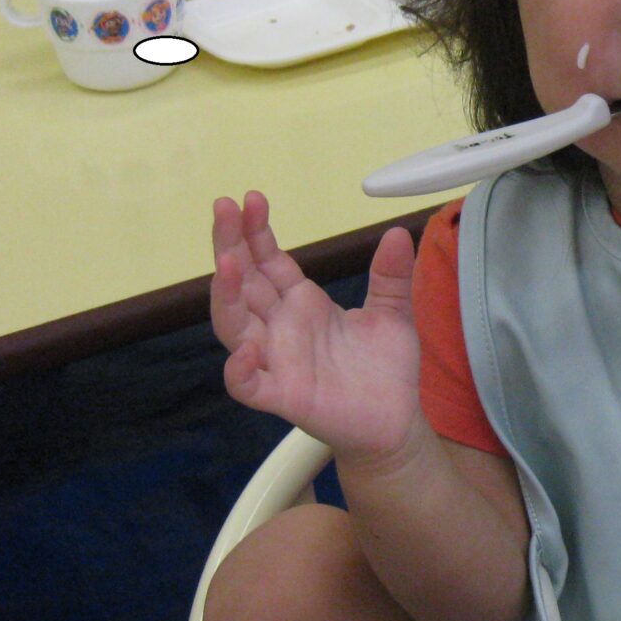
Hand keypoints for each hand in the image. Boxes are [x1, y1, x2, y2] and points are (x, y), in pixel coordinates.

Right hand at [209, 191, 423, 460]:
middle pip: (242, 282)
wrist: (395, 422)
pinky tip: (249, 348)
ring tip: (226, 261)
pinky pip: (247, 385)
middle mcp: (280, 328)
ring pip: (234, 326)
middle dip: (229, 243)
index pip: (267, 260)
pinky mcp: (283, 396)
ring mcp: (277, 361)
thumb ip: (391, 276)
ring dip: (225, 294)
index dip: (256, 231)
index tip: (252, 199)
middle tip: (224, 207)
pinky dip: (240, 369)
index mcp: (301, 303)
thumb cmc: (384, 369)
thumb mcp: (393, 313)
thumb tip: (396, 233)